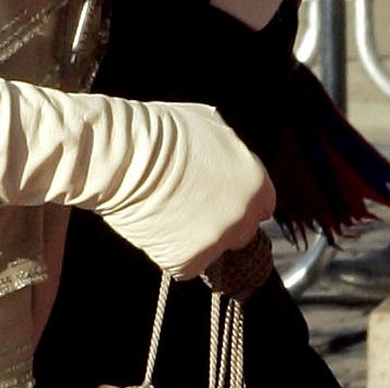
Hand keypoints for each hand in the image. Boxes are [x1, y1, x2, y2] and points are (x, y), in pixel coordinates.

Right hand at [99, 100, 274, 279]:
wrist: (127, 154)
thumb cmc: (164, 131)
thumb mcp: (212, 124)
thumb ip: (232, 151)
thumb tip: (229, 159)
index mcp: (256, 183)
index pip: (262, 206)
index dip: (240, 201)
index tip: (223, 198)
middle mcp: (243, 217)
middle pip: (241, 232)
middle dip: (222, 221)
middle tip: (193, 205)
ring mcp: (217, 242)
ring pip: (213, 248)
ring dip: (196, 237)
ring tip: (169, 209)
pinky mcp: (189, 262)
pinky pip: (186, 264)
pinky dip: (173, 251)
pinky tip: (158, 224)